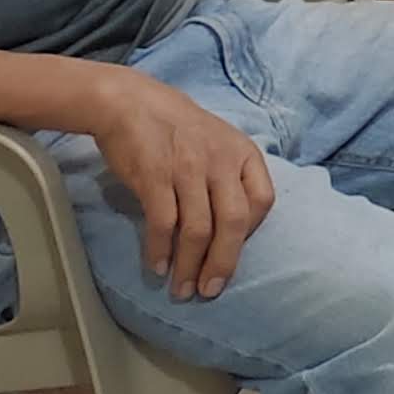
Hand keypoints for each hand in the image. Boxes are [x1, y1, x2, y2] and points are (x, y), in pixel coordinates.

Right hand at [81, 68, 276, 300]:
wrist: (129, 102)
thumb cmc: (177, 129)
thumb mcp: (219, 143)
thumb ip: (231, 178)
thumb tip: (236, 229)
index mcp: (243, 154)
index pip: (263, 201)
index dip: (252, 233)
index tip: (232, 253)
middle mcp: (220, 161)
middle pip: (234, 223)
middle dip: (223, 264)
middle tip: (209, 291)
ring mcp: (188, 168)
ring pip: (198, 230)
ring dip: (189, 266)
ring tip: (181, 289)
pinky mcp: (155, 176)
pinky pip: (163, 223)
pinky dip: (160, 250)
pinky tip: (158, 267)